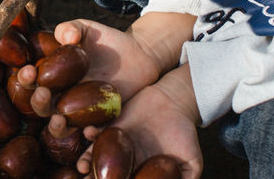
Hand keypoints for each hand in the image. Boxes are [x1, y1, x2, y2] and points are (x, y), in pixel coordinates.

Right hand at [17, 18, 162, 132]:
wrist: (137, 54)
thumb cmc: (104, 40)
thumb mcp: (86, 29)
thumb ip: (71, 28)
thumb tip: (66, 37)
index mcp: (53, 75)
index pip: (33, 80)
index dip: (25, 78)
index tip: (28, 71)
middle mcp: (62, 96)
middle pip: (42, 107)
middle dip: (38, 102)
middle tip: (43, 93)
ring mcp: (80, 111)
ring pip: (62, 127)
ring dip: (56, 128)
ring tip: (58, 120)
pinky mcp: (102, 121)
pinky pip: (92, 133)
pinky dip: (89, 134)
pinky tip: (90, 130)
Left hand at [76, 70, 201, 178]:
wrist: (175, 102)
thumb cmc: (185, 135)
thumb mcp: (191, 162)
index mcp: (142, 174)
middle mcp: (125, 163)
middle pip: (107, 178)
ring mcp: (115, 145)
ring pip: (97, 158)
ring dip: (87, 164)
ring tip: (82, 168)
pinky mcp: (109, 125)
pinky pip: (96, 132)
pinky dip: (91, 134)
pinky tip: (88, 133)